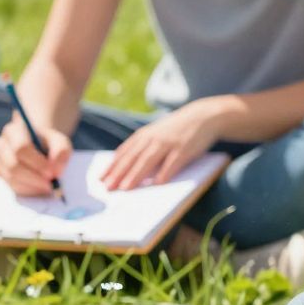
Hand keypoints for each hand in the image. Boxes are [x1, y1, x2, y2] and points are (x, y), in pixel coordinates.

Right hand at [0, 115, 70, 197]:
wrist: (37, 143)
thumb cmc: (48, 142)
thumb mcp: (59, 141)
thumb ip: (61, 152)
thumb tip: (56, 172)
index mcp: (14, 130)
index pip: (21, 148)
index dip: (36, 163)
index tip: (52, 173)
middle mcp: (0, 144)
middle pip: (13, 165)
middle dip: (33, 178)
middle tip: (50, 185)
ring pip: (11, 178)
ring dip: (31, 186)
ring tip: (48, 187)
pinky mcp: (0, 174)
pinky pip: (11, 186)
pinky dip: (28, 190)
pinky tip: (40, 189)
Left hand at [101, 101, 222, 189]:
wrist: (202, 116)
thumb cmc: (176, 130)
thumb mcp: (156, 134)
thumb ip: (142, 148)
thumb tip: (125, 167)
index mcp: (144, 135)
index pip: (124, 152)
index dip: (112, 166)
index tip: (101, 179)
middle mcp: (153, 138)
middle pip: (133, 158)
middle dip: (119, 173)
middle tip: (107, 187)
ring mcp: (168, 143)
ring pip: (148, 161)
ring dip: (136, 175)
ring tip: (126, 188)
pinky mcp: (184, 149)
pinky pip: (172, 163)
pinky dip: (164, 172)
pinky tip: (157, 184)